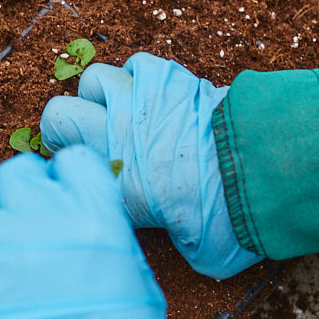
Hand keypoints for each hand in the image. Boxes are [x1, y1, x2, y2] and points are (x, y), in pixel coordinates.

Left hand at [0, 146, 165, 318]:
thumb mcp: (137, 282)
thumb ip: (106, 239)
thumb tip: (85, 223)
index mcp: (93, 211)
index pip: (71, 160)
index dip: (63, 183)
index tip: (61, 206)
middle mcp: (38, 215)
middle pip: (15, 175)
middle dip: (19, 202)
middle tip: (25, 240)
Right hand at [40, 52, 262, 278]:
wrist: (261, 166)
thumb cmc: (230, 217)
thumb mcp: (199, 253)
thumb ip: (176, 241)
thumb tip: (184, 239)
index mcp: (114, 186)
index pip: (63, 166)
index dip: (71, 169)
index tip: (88, 175)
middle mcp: (114, 138)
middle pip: (57, 115)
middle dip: (67, 128)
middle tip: (90, 139)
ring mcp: (138, 101)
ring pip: (94, 81)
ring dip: (103, 95)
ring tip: (124, 111)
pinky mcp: (167, 77)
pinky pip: (136, 65)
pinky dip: (142, 77)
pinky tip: (157, 94)